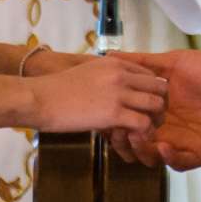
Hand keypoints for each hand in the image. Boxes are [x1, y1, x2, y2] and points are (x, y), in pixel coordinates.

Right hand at [25, 54, 167, 135]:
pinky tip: (134, 138)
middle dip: (160, 104)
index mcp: (116, 63)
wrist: (40, 98)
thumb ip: (107, 76)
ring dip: (155, 120)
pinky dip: (143, 133)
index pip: (150, 74)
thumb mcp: (87, 72)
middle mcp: (121, 74)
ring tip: (145, 131)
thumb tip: (117, 87)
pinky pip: (143, 123)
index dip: (153, 91)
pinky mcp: (113, 113)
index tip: (146, 105)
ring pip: (156, 105)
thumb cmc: (58, 88)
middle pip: (159, 87)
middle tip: (152, 119)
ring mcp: (119, 93)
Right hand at [107, 50, 200, 170]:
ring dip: (142, 150)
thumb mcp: (173, 63)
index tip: (108, 114)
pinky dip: (168, 158)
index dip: (115, 122)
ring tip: (139, 136)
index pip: (128, 121)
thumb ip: (144, 62)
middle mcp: (164, 128)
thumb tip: (112, 55)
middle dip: (124, 140)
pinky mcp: (198, 154)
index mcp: (155, 109)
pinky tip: (164, 145)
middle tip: (120, 130)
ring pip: (152, 156)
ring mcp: (180, 142)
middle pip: (135, 142)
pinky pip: (178, 163)